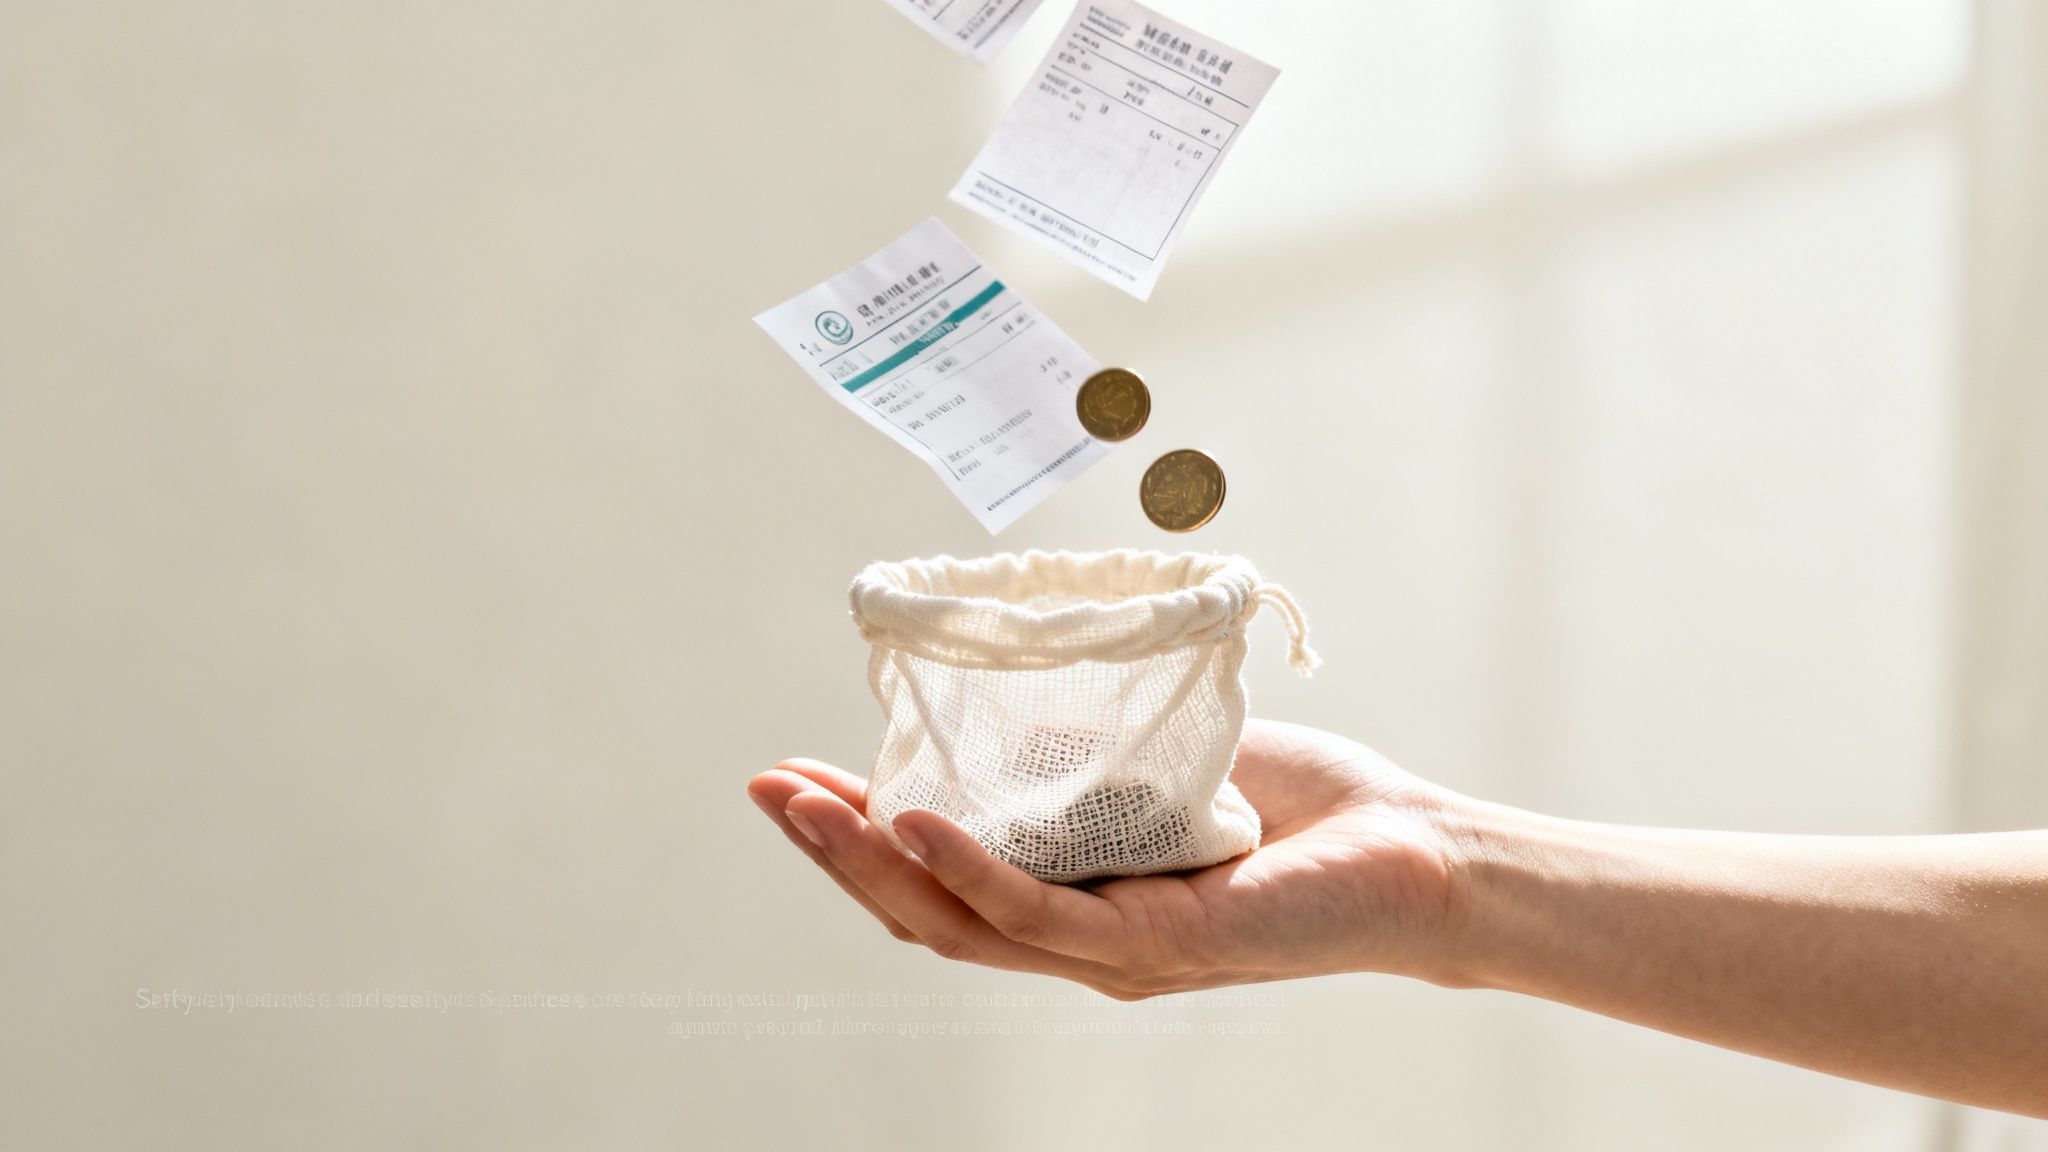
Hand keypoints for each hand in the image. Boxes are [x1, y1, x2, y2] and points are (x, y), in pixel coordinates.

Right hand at [745, 720, 1468, 998]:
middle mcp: (1074, 939)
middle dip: (834, 850)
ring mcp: (1109, 951)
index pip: (936, 878)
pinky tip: (915, 826)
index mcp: (1066, 900)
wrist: (1401, 848)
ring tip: (806, 807)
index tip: (791, 776)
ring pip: (961, 922)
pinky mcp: (1157, 944)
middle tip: (766, 790)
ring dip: (872, 862)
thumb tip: (991, 706)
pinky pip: (1040, 914)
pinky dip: (968, 871)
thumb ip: (1073, 752)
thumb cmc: (1289, 806)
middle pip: (923, 910)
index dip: (855, 834)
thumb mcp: (1154, 761)